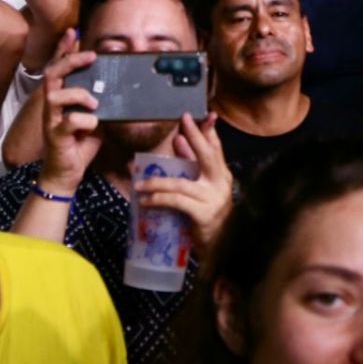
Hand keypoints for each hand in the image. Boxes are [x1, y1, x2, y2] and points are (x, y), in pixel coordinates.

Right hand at [37, 32, 102, 192]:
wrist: (65, 174)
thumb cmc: (79, 144)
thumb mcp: (94, 119)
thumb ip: (100, 104)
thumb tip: (119, 90)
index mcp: (61, 99)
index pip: (59, 69)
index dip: (64, 50)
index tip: (74, 33)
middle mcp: (52, 106)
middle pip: (53, 74)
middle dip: (71, 61)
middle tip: (91, 56)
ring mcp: (51, 120)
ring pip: (55, 94)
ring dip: (78, 94)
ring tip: (95, 102)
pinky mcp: (55, 136)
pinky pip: (67, 122)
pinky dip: (84, 120)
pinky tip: (94, 124)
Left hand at [134, 114, 234, 256]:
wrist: (219, 248)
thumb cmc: (207, 216)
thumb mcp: (200, 188)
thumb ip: (191, 165)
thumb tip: (178, 140)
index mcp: (222, 175)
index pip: (216, 148)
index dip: (209, 131)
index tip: (204, 115)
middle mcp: (221, 184)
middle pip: (207, 156)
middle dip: (194, 137)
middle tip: (181, 125)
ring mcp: (213, 199)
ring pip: (181, 183)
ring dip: (157, 183)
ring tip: (140, 185)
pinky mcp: (203, 214)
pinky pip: (176, 202)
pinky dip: (159, 200)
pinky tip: (145, 202)